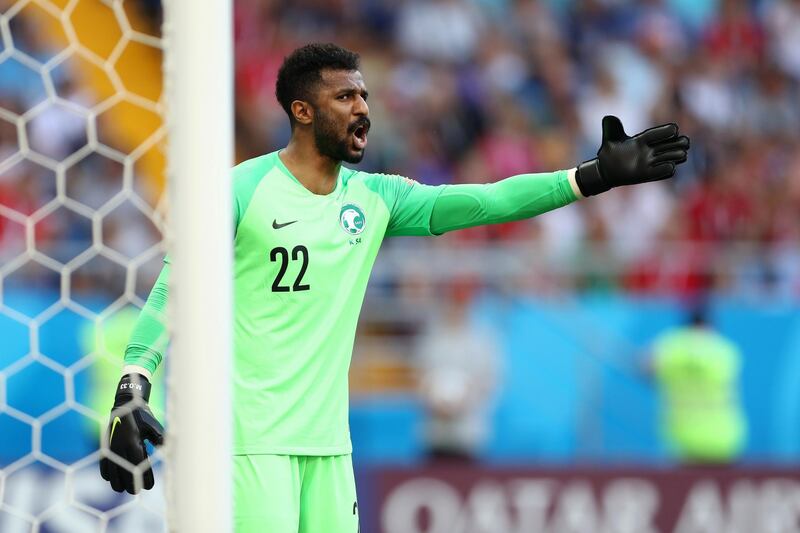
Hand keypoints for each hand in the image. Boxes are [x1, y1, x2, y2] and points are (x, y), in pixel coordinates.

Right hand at [99, 373, 163, 493]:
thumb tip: (165, 452)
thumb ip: (159, 440)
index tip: (149, 487)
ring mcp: (111, 446)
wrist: (125, 403)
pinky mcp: (105, 445)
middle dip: (130, 484)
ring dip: (116, 481)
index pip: (139, 466)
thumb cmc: (143, 415)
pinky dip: (106, 472)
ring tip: (123, 489)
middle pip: (124, 472)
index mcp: (134, 441)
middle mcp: (120, 446)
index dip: (144, 478)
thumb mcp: (154, 427)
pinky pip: (103, 462)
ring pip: (111, 470)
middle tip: (136, 491)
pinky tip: (110, 479)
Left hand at [576, 115, 689, 195]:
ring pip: (666, 158)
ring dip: (674, 156)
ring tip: (683, 155)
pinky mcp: (645, 175)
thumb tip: (608, 118)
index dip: (664, 132)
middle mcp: (647, 150)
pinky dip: (664, 170)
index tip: (675, 129)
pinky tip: (671, 167)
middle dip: (676, 143)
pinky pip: (658, 173)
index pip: (654, 134)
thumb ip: (611, 128)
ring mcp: (647, 163)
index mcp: (640, 140)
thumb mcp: (609, 139)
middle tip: (685, 142)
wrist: (605, 170)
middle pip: (666, 145)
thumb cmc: (609, 153)